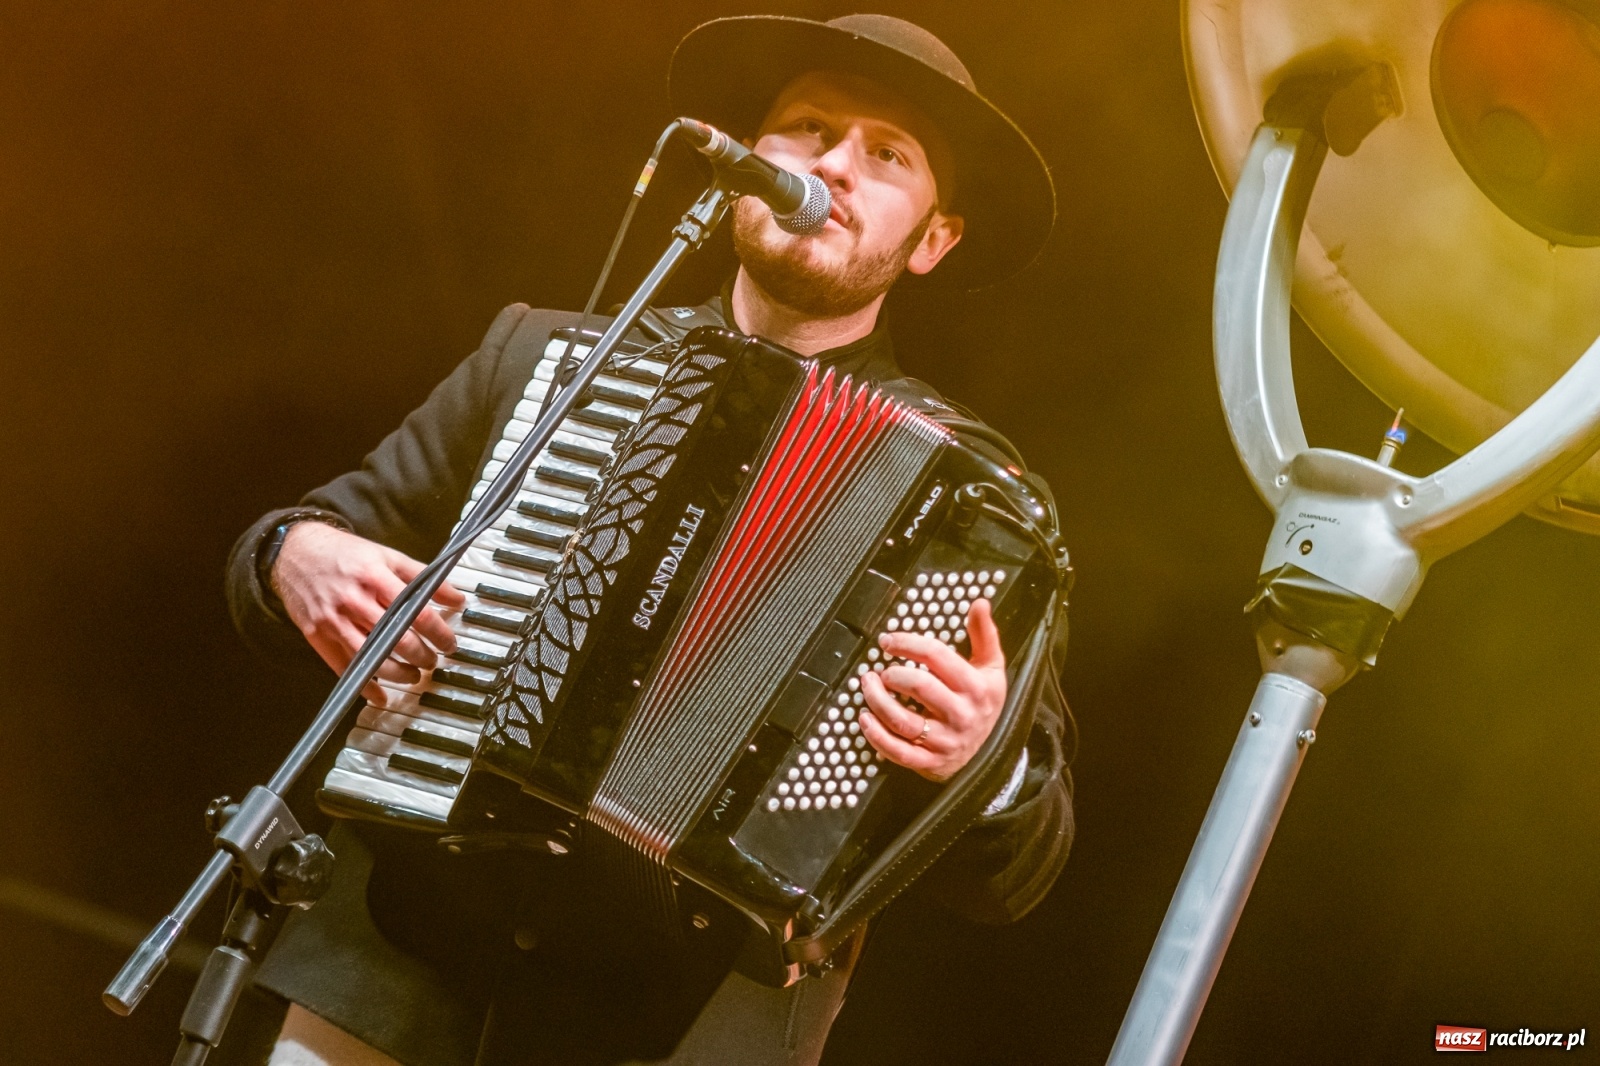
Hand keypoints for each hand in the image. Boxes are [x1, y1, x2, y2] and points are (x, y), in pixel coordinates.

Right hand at [271, 521, 465, 706]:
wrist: (295, 551)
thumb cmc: (345, 554)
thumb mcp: (388, 556)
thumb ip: (424, 577)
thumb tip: (456, 599)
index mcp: (376, 578)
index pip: (417, 613)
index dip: (438, 633)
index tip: (449, 643)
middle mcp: (355, 601)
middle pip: (396, 639)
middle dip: (421, 656)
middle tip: (432, 661)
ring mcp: (334, 621)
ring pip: (372, 658)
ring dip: (398, 674)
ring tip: (413, 676)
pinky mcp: (318, 635)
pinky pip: (344, 667)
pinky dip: (364, 685)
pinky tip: (380, 695)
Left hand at [859, 598, 1006, 781]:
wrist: (989, 751)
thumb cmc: (983, 702)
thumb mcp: (991, 668)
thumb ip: (984, 634)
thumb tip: (979, 603)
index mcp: (976, 686)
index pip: (936, 656)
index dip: (907, 643)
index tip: (888, 641)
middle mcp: (961, 714)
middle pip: (919, 686)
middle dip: (892, 674)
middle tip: (879, 670)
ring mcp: (945, 741)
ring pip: (903, 720)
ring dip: (878, 701)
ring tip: (867, 686)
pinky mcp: (930, 763)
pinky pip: (899, 752)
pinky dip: (877, 736)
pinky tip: (864, 719)